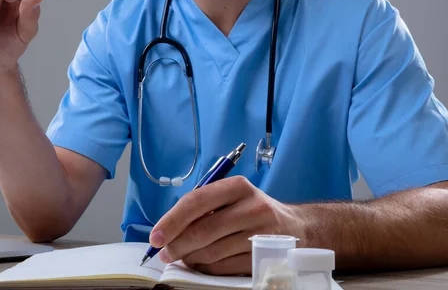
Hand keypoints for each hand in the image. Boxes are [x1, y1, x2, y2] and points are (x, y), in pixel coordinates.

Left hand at [149, 176, 303, 275]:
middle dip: (177, 244)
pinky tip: (201, 263)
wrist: (297, 228)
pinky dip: (206, 268)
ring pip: (211, 252)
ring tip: (183, 256)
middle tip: (164, 252)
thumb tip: (168, 229)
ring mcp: (260, 234)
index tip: (156, 236)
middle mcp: (252, 207)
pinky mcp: (263, 257)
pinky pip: (224, 267)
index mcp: (238, 187)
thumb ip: (204, 207)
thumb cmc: (253, 211)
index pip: (197, 201)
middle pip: (203, 230)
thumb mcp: (233, 197)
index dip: (172, 220)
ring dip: (190, 258)